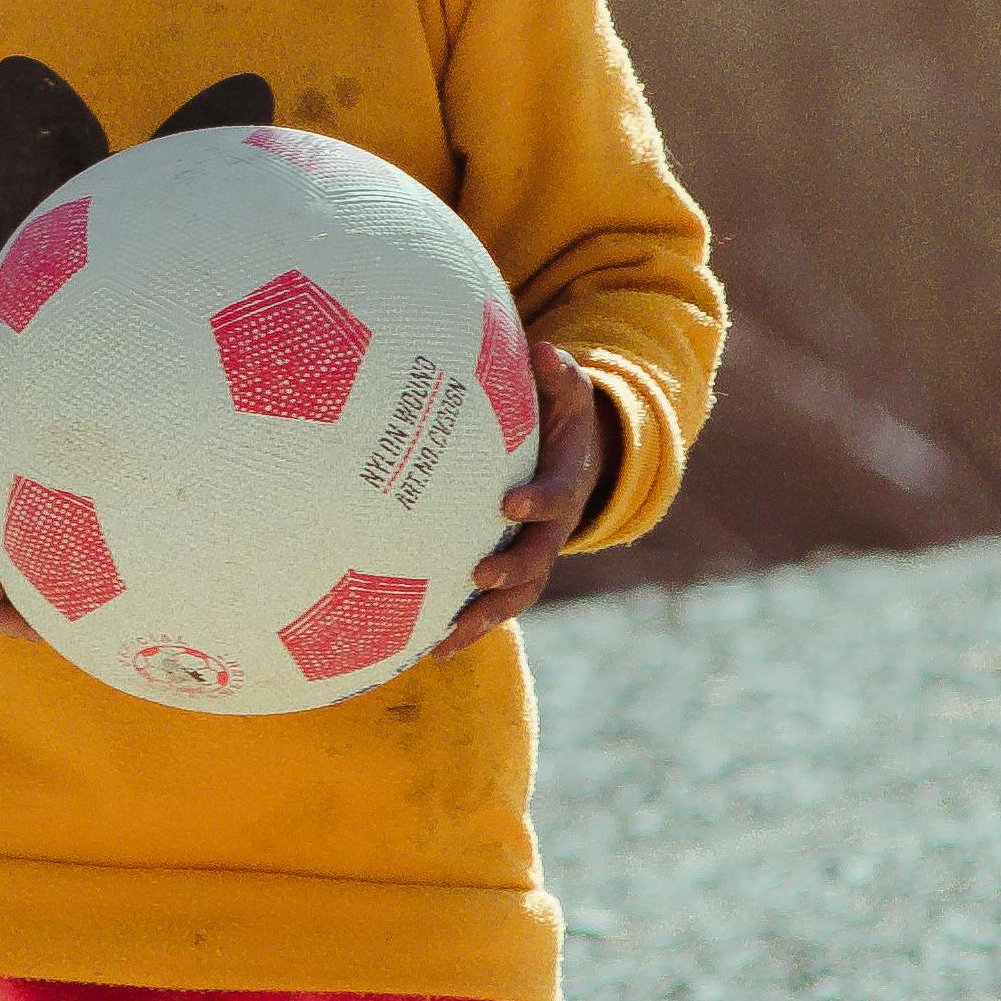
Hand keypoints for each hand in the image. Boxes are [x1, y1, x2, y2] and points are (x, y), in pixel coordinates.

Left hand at [437, 342, 604, 655]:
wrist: (572, 461)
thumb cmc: (559, 418)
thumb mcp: (566, 391)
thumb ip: (557, 373)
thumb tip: (542, 349)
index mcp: (565, 484)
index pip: (557, 496)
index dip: (538, 501)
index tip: (510, 502)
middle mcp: (553, 530)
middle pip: (539, 559)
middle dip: (511, 570)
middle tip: (478, 573)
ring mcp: (533, 557)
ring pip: (516, 597)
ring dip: (485, 618)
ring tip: (447, 638)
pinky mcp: (510, 575)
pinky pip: (492, 608)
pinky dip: (466, 630)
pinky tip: (428, 650)